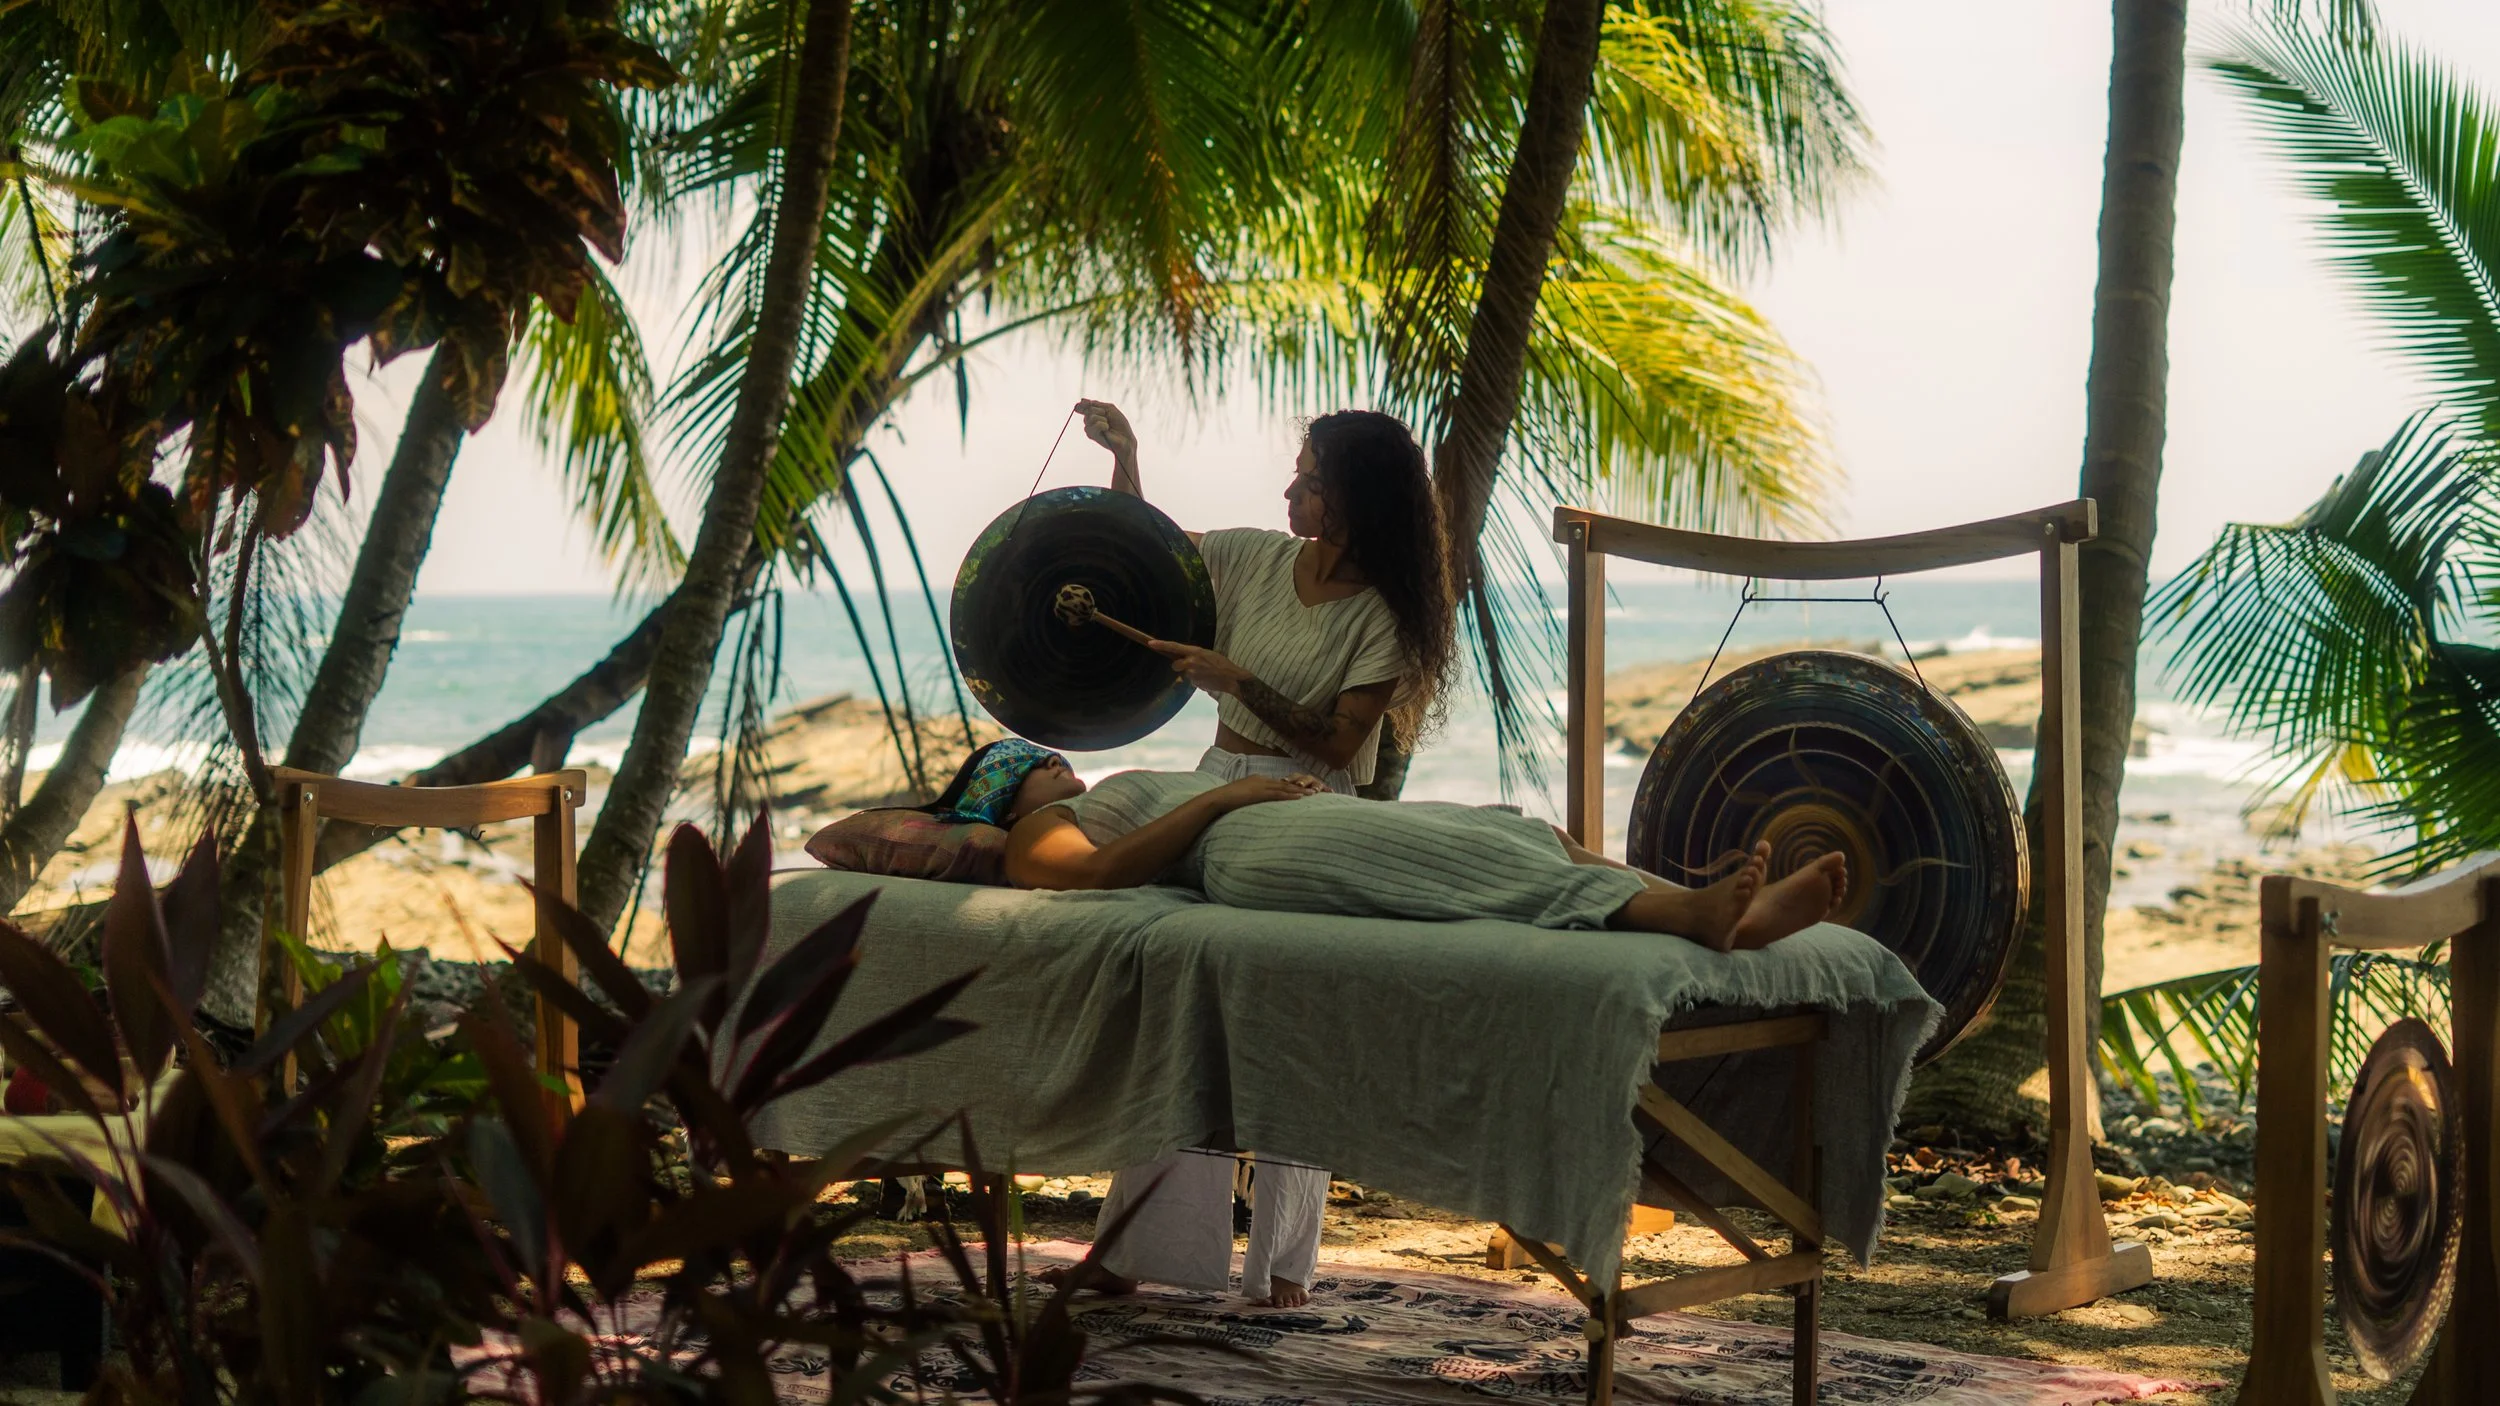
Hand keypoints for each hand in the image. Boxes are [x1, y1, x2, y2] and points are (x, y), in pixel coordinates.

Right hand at [1076, 399, 1135, 459]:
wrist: (1126, 438)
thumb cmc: (1120, 424)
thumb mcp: (1109, 408)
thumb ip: (1096, 404)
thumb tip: (1081, 400)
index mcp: (1093, 414)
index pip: (1081, 407)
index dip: (1083, 404)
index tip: (1088, 403)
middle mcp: (1088, 421)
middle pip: (1088, 409)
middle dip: (1100, 411)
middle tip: (1108, 417)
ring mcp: (1089, 428)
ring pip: (1091, 417)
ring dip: (1103, 418)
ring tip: (1108, 424)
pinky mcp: (1091, 435)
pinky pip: (1095, 424)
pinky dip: (1103, 425)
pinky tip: (1107, 429)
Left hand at [1150, 640, 1249, 694]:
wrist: (1232, 678)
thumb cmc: (1222, 663)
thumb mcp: (1207, 654)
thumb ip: (1195, 656)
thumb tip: (1185, 660)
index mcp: (1195, 651)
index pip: (1174, 647)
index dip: (1161, 645)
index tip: (1150, 643)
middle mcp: (1191, 662)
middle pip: (1175, 665)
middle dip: (1179, 666)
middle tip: (1190, 666)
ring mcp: (1192, 674)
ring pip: (1186, 674)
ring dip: (1192, 674)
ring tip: (1206, 673)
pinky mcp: (1196, 684)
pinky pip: (1193, 682)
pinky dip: (1199, 681)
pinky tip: (1208, 679)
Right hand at [1207, 775, 1321, 811]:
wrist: (1217, 799)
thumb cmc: (1227, 801)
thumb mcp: (1242, 798)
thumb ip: (1252, 799)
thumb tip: (1256, 805)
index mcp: (1258, 781)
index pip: (1279, 784)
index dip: (1293, 786)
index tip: (1304, 789)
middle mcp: (1262, 780)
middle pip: (1286, 784)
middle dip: (1301, 787)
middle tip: (1315, 789)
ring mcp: (1261, 785)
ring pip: (1285, 788)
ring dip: (1300, 791)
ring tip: (1314, 794)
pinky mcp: (1259, 793)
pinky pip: (1278, 794)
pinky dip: (1290, 796)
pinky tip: (1300, 798)